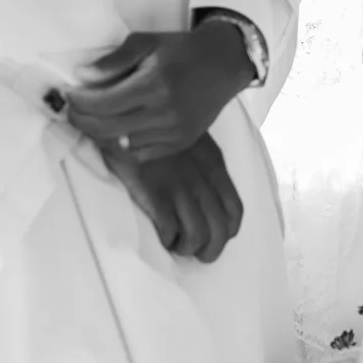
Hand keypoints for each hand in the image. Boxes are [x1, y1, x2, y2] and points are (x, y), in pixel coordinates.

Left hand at [52, 22, 252, 159]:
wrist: (224, 63)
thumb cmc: (181, 49)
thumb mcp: (147, 42)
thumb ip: (114, 60)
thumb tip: (82, 76)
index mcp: (154, 83)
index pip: (103, 103)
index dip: (78, 102)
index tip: (67, 95)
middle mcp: (164, 112)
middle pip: (107, 128)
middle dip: (81, 121)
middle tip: (71, 110)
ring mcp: (174, 132)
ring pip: (121, 144)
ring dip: (100, 133)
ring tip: (92, 119)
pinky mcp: (180, 143)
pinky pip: (141, 153)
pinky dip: (123, 144)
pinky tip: (117, 129)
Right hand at [105, 136, 245, 263]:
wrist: (127, 111)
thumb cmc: (155, 125)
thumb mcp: (191, 138)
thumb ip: (201, 163)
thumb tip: (204, 192)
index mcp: (213, 166)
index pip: (235, 212)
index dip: (226, 232)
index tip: (211, 236)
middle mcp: (201, 180)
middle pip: (219, 231)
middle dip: (208, 250)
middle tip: (192, 251)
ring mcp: (177, 187)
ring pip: (196, 235)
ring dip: (185, 247)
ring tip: (173, 244)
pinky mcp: (153, 192)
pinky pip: (169, 230)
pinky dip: (166, 239)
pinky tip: (158, 234)